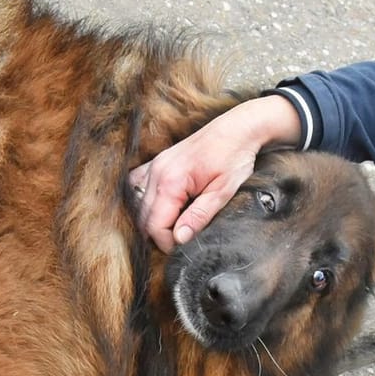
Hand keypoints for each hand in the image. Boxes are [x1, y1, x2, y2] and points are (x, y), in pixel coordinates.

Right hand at [129, 94, 301, 251]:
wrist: (237, 128)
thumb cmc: (234, 157)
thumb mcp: (222, 192)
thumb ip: (198, 217)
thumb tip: (179, 239)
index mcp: (171, 182)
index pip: (155, 226)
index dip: (168, 243)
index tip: (185, 246)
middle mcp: (156, 173)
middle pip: (143, 219)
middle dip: (160, 235)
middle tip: (183, 239)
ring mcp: (154, 166)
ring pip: (138, 206)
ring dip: (153, 220)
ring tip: (176, 225)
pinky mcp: (157, 162)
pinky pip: (138, 188)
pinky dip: (146, 203)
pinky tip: (165, 208)